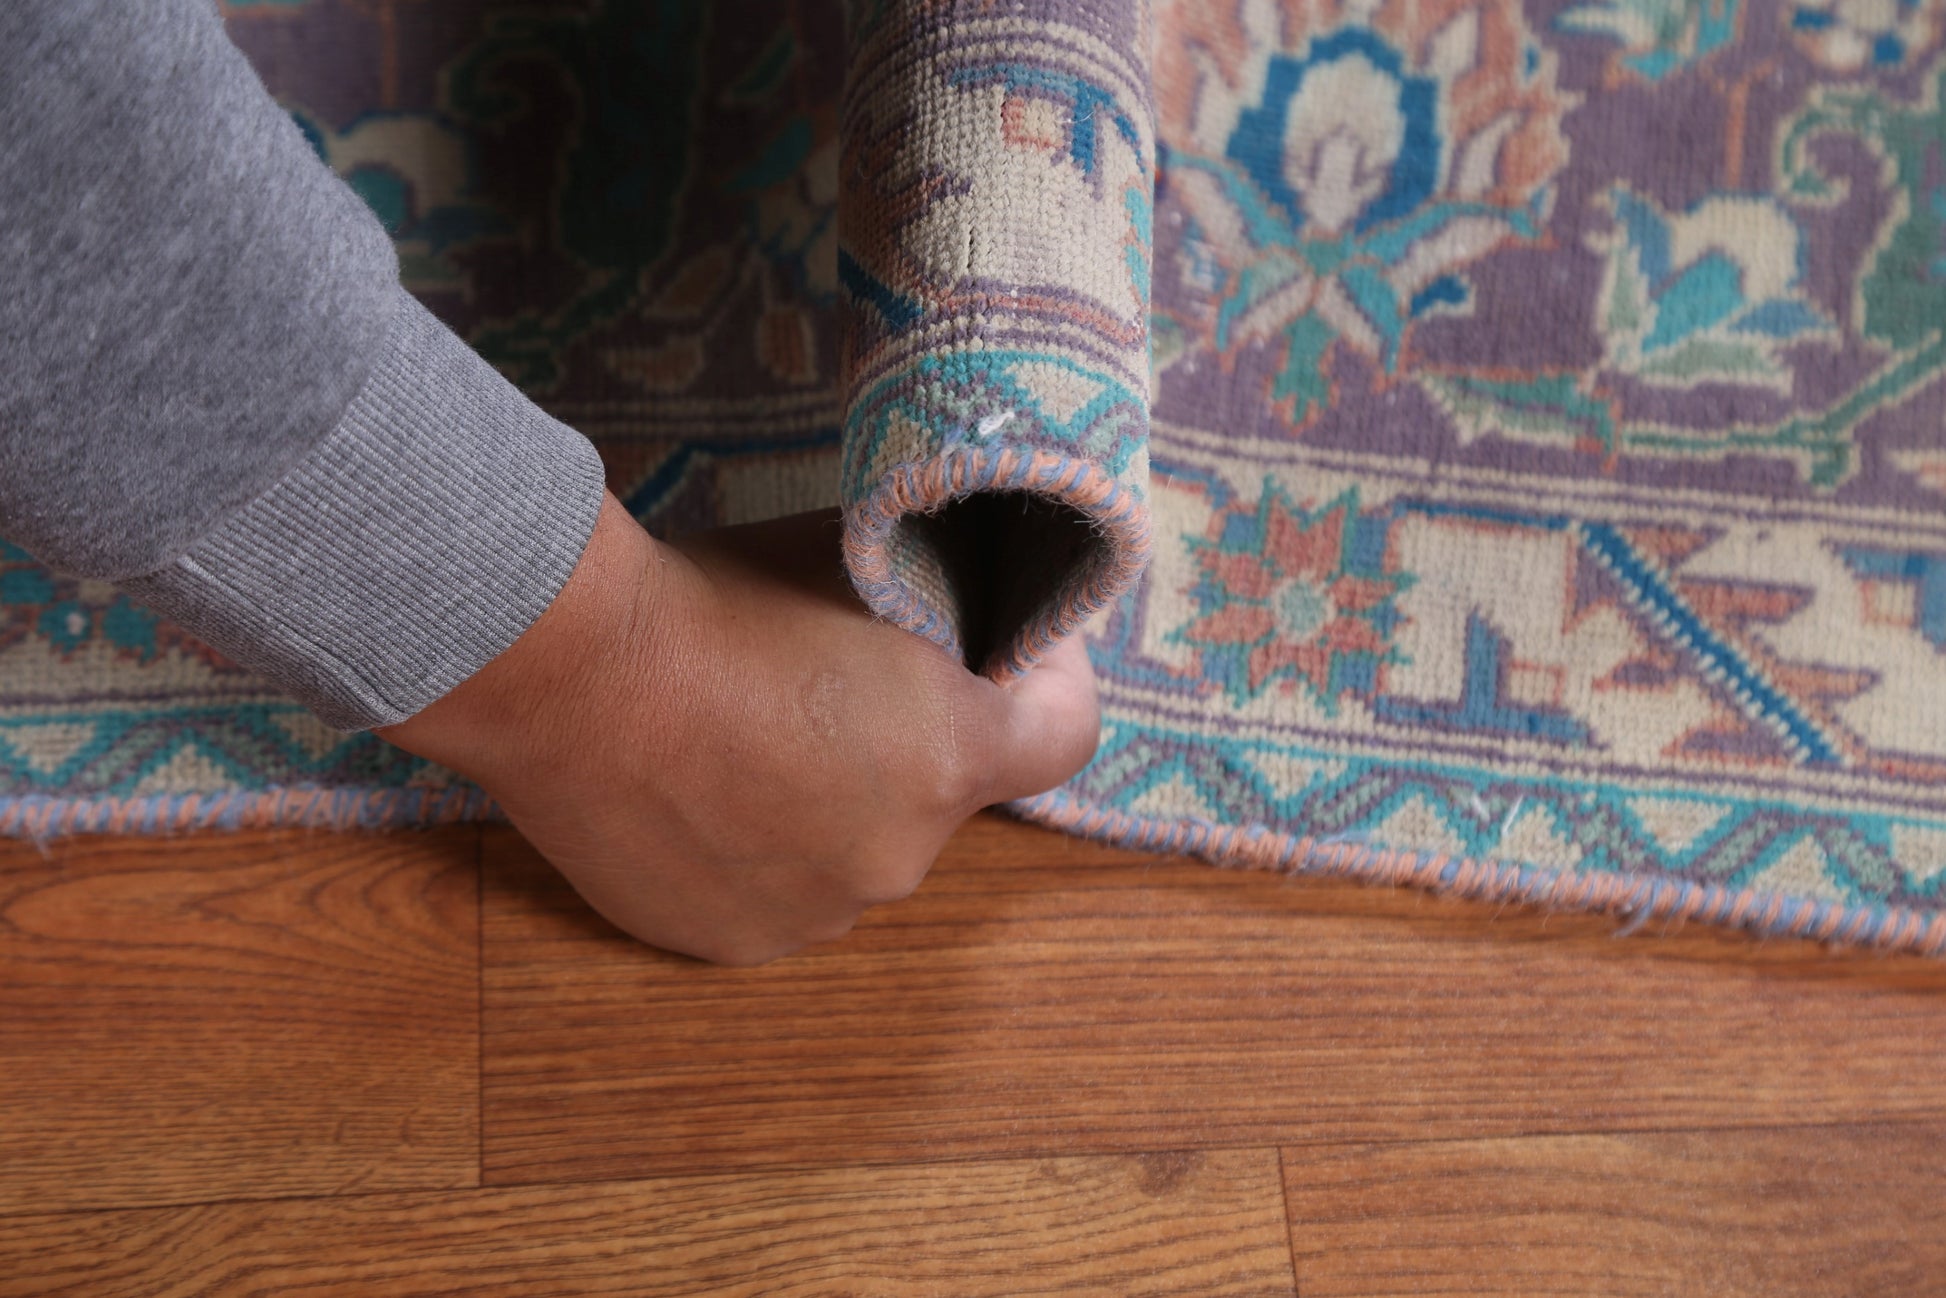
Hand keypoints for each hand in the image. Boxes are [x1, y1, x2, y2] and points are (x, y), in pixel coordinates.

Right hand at [378, 493, 1101, 963]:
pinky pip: (785, 894)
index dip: (1048, 684)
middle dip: (919, 744)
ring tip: (753, 742)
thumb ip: (933, 609)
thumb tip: (962, 621)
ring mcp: (816, 912)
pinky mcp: (736, 942)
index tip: (1012, 654)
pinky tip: (707, 795)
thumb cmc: (709, 598)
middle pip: (949, 794)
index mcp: (948, 756)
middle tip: (840, 684)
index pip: (1065, 735)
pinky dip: (767, 853)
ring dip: (839, 807)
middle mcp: (900, 856)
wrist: (562, 668)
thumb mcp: (852, 566)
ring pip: (863, 852)